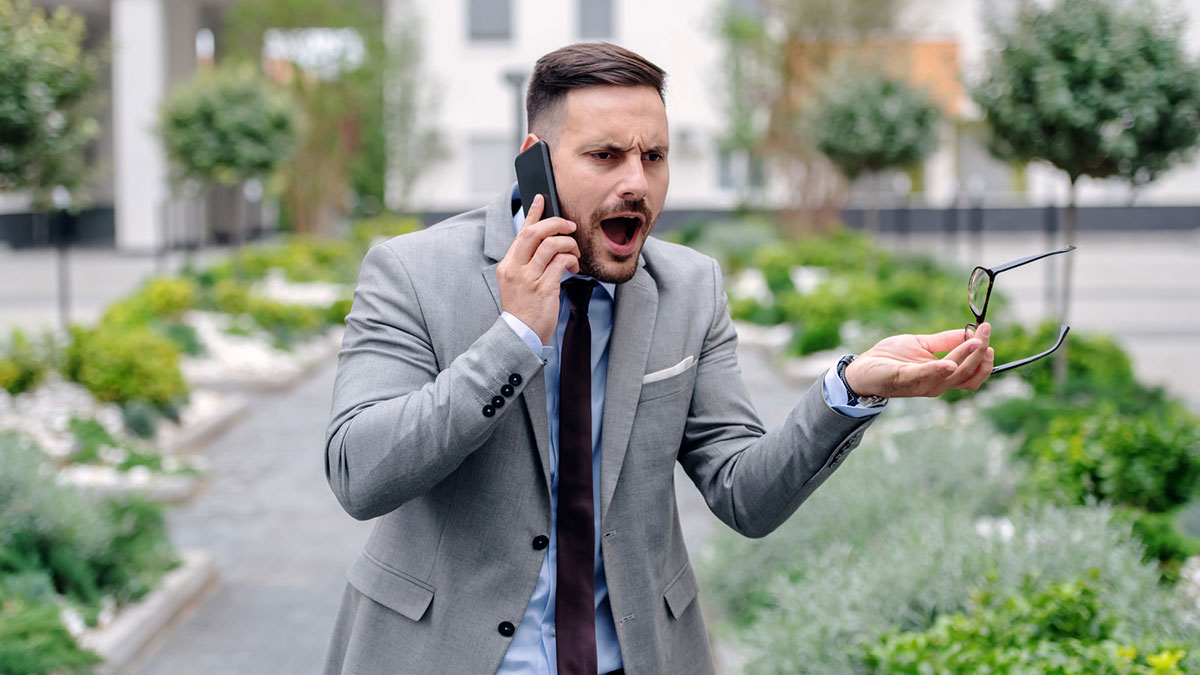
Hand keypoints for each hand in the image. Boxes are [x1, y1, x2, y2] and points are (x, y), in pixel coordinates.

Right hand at [496, 194, 579, 344]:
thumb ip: (527, 263)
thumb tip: (547, 242)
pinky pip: (561, 262)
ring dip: (568, 244)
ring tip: (573, 252)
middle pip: (535, 232)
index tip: (542, 199)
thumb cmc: (523, 310)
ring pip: (552, 245)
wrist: (520, 335)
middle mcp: (515, 268)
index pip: (521, 232)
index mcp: (508, 265)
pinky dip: (571, 260)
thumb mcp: (517, 283)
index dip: (533, 213)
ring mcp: (529, 278)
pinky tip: (573, 266)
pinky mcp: (544, 287)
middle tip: (569, 226)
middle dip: (556, 224)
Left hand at [844, 323, 994, 398]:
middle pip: (969, 374)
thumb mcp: (922, 344)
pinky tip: (950, 362)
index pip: (973, 373)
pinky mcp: (905, 379)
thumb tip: (970, 332)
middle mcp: (936, 384)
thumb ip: (946, 340)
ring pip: (953, 375)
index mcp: (942, 376)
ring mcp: (922, 383)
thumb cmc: (891, 357)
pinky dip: (939, 370)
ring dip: (967, 357)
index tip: (987, 333)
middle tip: (986, 333)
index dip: (985, 358)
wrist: (863, 367)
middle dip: (981, 354)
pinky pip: (926, 376)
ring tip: (977, 341)